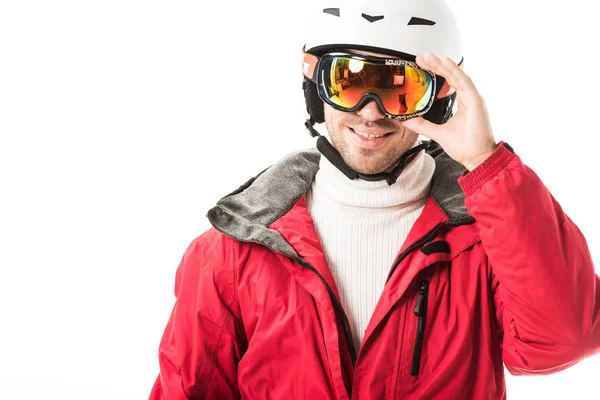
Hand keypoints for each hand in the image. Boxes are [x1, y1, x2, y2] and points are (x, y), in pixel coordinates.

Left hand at [400, 52, 497, 170]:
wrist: (476, 158)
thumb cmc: (464, 146)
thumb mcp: (437, 132)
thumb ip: (422, 124)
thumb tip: (405, 119)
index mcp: (462, 102)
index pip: (448, 82)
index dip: (435, 72)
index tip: (421, 66)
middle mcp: (468, 98)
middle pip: (451, 76)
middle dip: (436, 65)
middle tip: (421, 57)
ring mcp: (473, 99)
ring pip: (457, 76)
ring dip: (442, 65)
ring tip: (429, 57)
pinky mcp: (476, 102)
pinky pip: (465, 83)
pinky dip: (455, 72)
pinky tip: (446, 63)